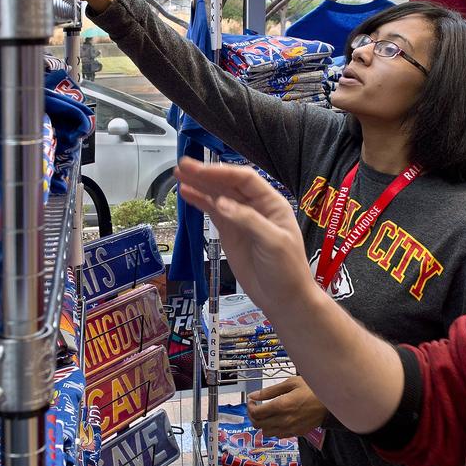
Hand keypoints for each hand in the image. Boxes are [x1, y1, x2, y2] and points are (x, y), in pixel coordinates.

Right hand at [173, 157, 311, 309]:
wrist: (284, 299)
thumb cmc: (286, 269)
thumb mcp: (272, 242)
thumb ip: (247, 221)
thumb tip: (220, 203)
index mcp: (271, 203)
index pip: (245, 179)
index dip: (222, 172)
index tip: (200, 170)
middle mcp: (255, 206)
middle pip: (228, 184)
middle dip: (206, 175)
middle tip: (183, 166)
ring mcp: (240, 219)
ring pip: (217, 196)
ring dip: (199, 185)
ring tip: (178, 175)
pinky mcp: (229, 233)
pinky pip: (212, 213)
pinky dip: (199, 202)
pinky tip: (186, 194)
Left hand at [246, 376, 327, 437]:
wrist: (331, 402)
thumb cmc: (312, 389)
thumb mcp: (290, 383)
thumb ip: (270, 391)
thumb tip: (254, 395)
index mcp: (281, 406)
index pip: (256, 413)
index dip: (250, 406)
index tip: (252, 400)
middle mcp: (284, 420)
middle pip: (258, 424)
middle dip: (253, 415)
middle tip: (255, 407)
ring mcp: (290, 429)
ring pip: (266, 433)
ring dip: (262, 424)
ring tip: (265, 414)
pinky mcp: (296, 433)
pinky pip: (278, 436)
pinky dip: (273, 429)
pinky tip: (277, 420)